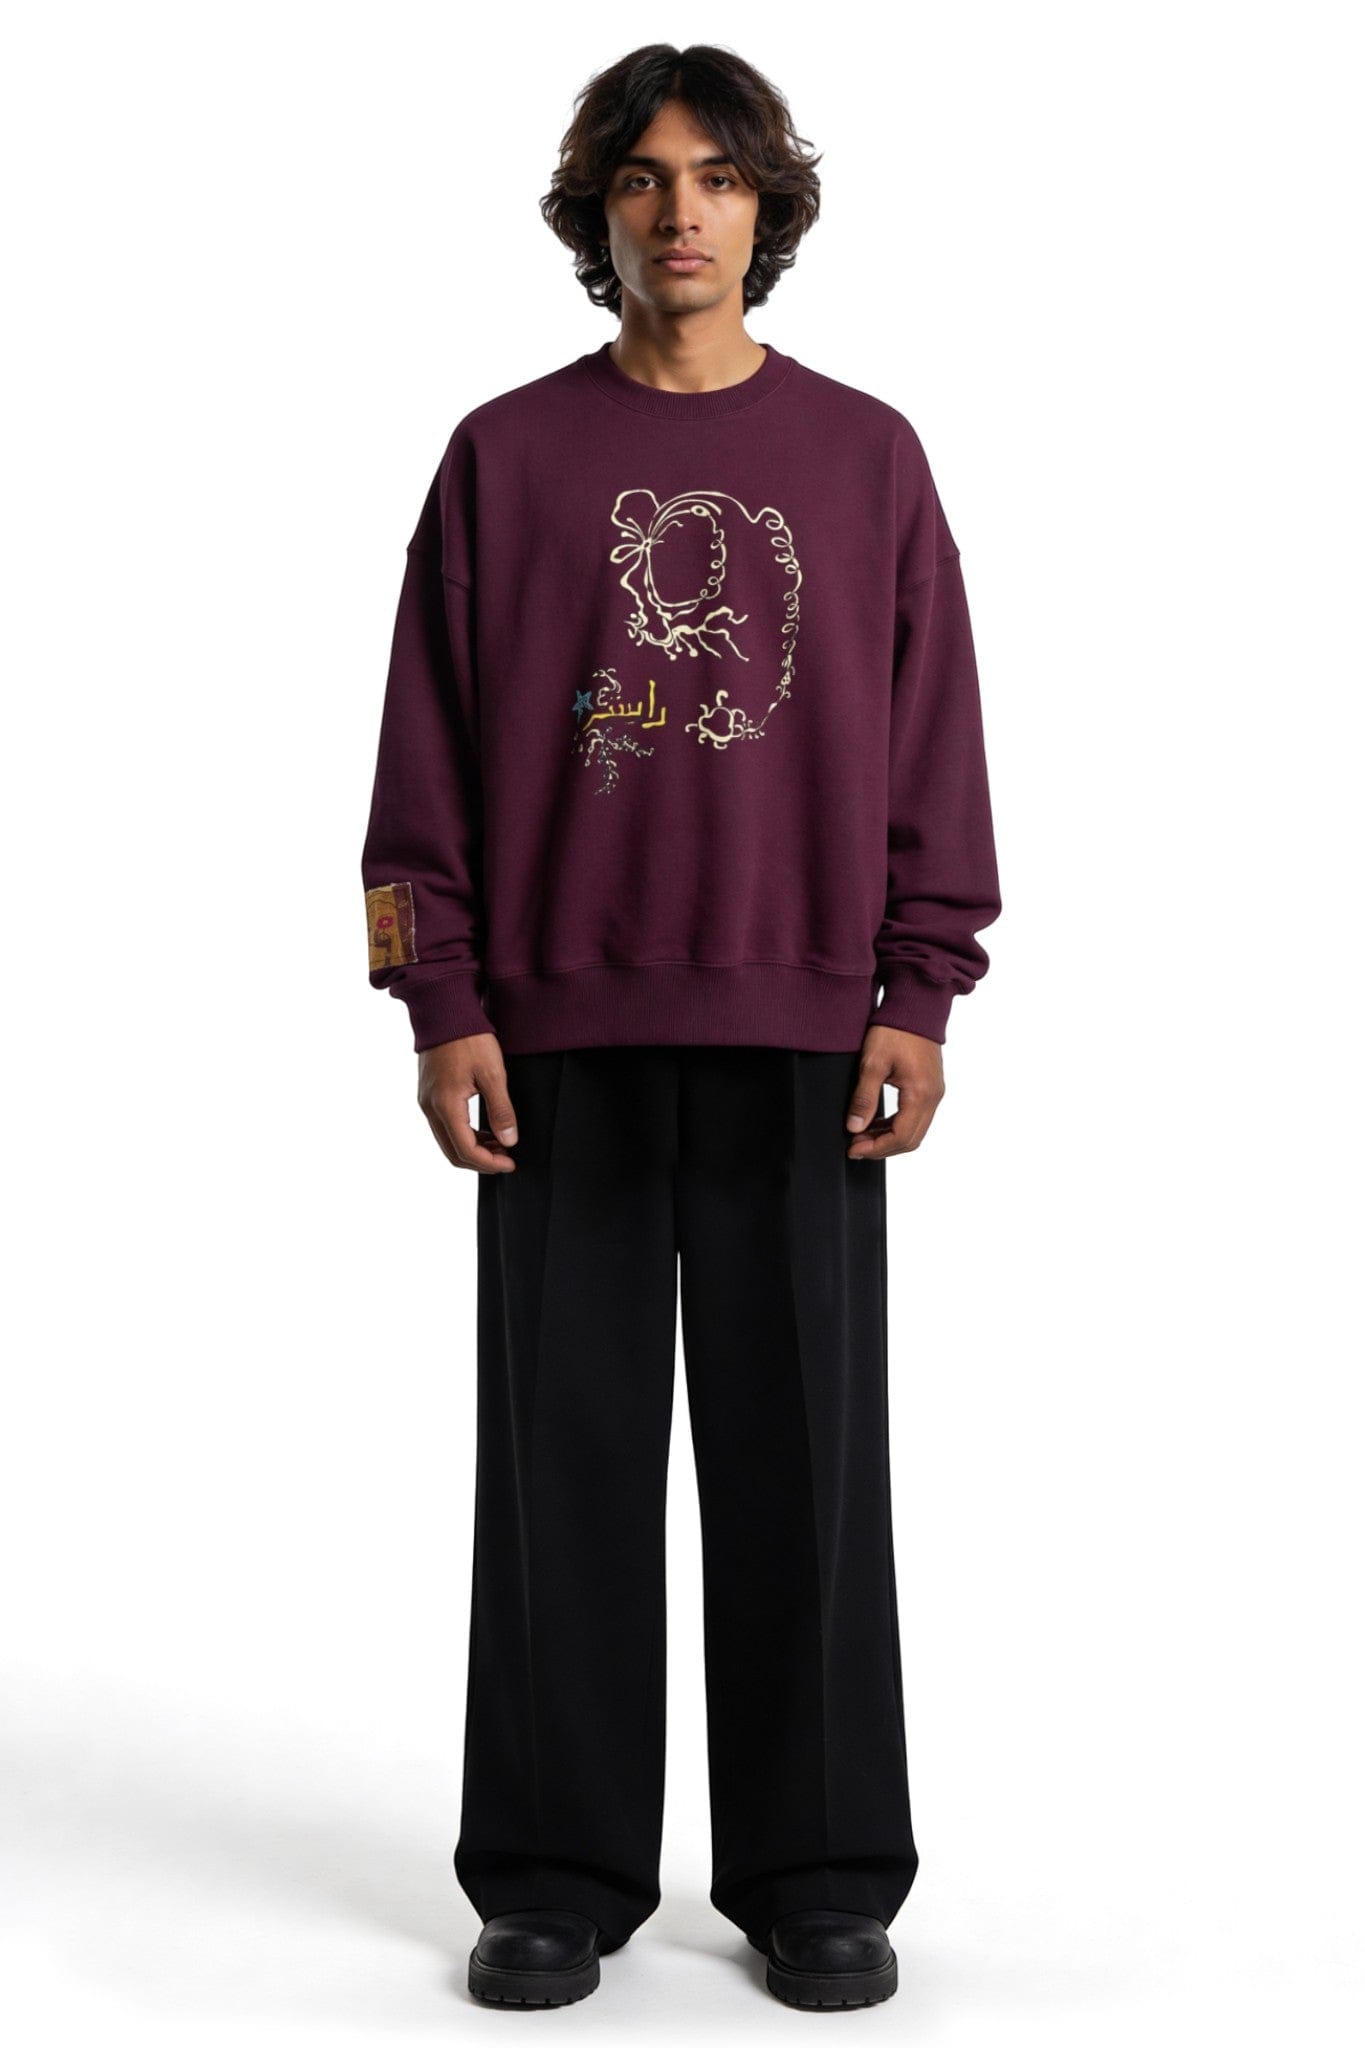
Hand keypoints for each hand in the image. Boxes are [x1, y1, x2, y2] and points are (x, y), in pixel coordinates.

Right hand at [417, 1033, 518, 1172]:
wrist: (445, 1011)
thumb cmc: (469, 1038)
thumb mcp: (493, 1074)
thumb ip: (501, 1110)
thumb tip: (509, 1142)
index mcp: (446, 1105)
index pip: (466, 1150)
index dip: (489, 1163)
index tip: (511, 1163)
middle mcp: (430, 1108)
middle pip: (452, 1152)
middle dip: (480, 1161)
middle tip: (506, 1158)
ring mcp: (426, 1101)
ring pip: (447, 1141)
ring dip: (472, 1148)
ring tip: (499, 1144)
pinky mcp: (428, 1094)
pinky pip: (443, 1126)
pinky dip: (463, 1134)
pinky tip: (483, 1129)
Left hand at [845, 1025, 944, 1159]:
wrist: (915, 1007)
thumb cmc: (894, 1030)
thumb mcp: (872, 1064)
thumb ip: (864, 1098)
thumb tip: (854, 1128)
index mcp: (920, 1094)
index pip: (900, 1137)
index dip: (875, 1148)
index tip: (853, 1149)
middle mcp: (933, 1097)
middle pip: (911, 1140)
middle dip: (882, 1148)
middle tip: (855, 1146)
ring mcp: (935, 1093)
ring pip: (915, 1131)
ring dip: (889, 1138)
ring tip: (862, 1135)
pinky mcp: (931, 1087)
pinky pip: (917, 1117)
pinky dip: (897, 1125)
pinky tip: (876, 1123)